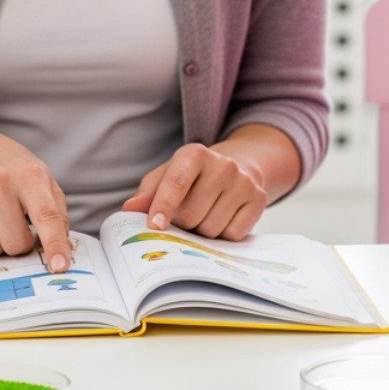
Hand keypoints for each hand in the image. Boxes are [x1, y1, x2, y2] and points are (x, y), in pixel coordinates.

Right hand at [0, 129, 73, 272]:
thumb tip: (65, 251)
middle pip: (15, 244)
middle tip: (16, 224)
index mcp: (30, 175)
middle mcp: (0, 180)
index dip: (54, 244)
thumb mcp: (43, 181)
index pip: (46, 216)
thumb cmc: (14, 170)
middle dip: (19, 243)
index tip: (60, 266)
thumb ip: (57, 215)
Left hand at [121, 143, 268, 240]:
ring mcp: (243, 182)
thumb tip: (129, 209)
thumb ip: (147, 193)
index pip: (177, 183)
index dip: (164, 206)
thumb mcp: (166, 176)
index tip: (155, 225)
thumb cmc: (192, 177)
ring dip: (202, 231)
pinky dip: (223, 235)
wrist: (235, 169)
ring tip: (205, 214)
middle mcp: (223, 164)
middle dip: (182, 223)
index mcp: (194, 153)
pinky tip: (223, 218)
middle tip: (185, 215)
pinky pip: (233, 235)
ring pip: (211, 229)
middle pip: (191, 214)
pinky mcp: (259, 200)